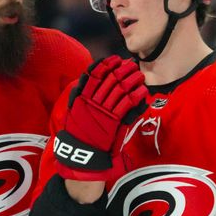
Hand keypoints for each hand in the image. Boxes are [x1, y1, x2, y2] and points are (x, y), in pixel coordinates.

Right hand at [54, 55, 146, 180]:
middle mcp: (93, 102)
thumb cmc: (78, 134)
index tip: (115, 59)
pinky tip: (142, 92)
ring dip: (132, 81)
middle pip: (110, 80)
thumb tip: (83, 80)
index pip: (95, 75)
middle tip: (132, 65)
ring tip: (139, 75)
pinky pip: (127, 106)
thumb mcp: (73, 112)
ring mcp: (104, 112)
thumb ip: (78, 96)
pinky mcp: (114, 123)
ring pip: (120, 90)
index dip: (106, 65)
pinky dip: (136, 97)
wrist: (82, 156)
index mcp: (82, 98)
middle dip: (123, 70)